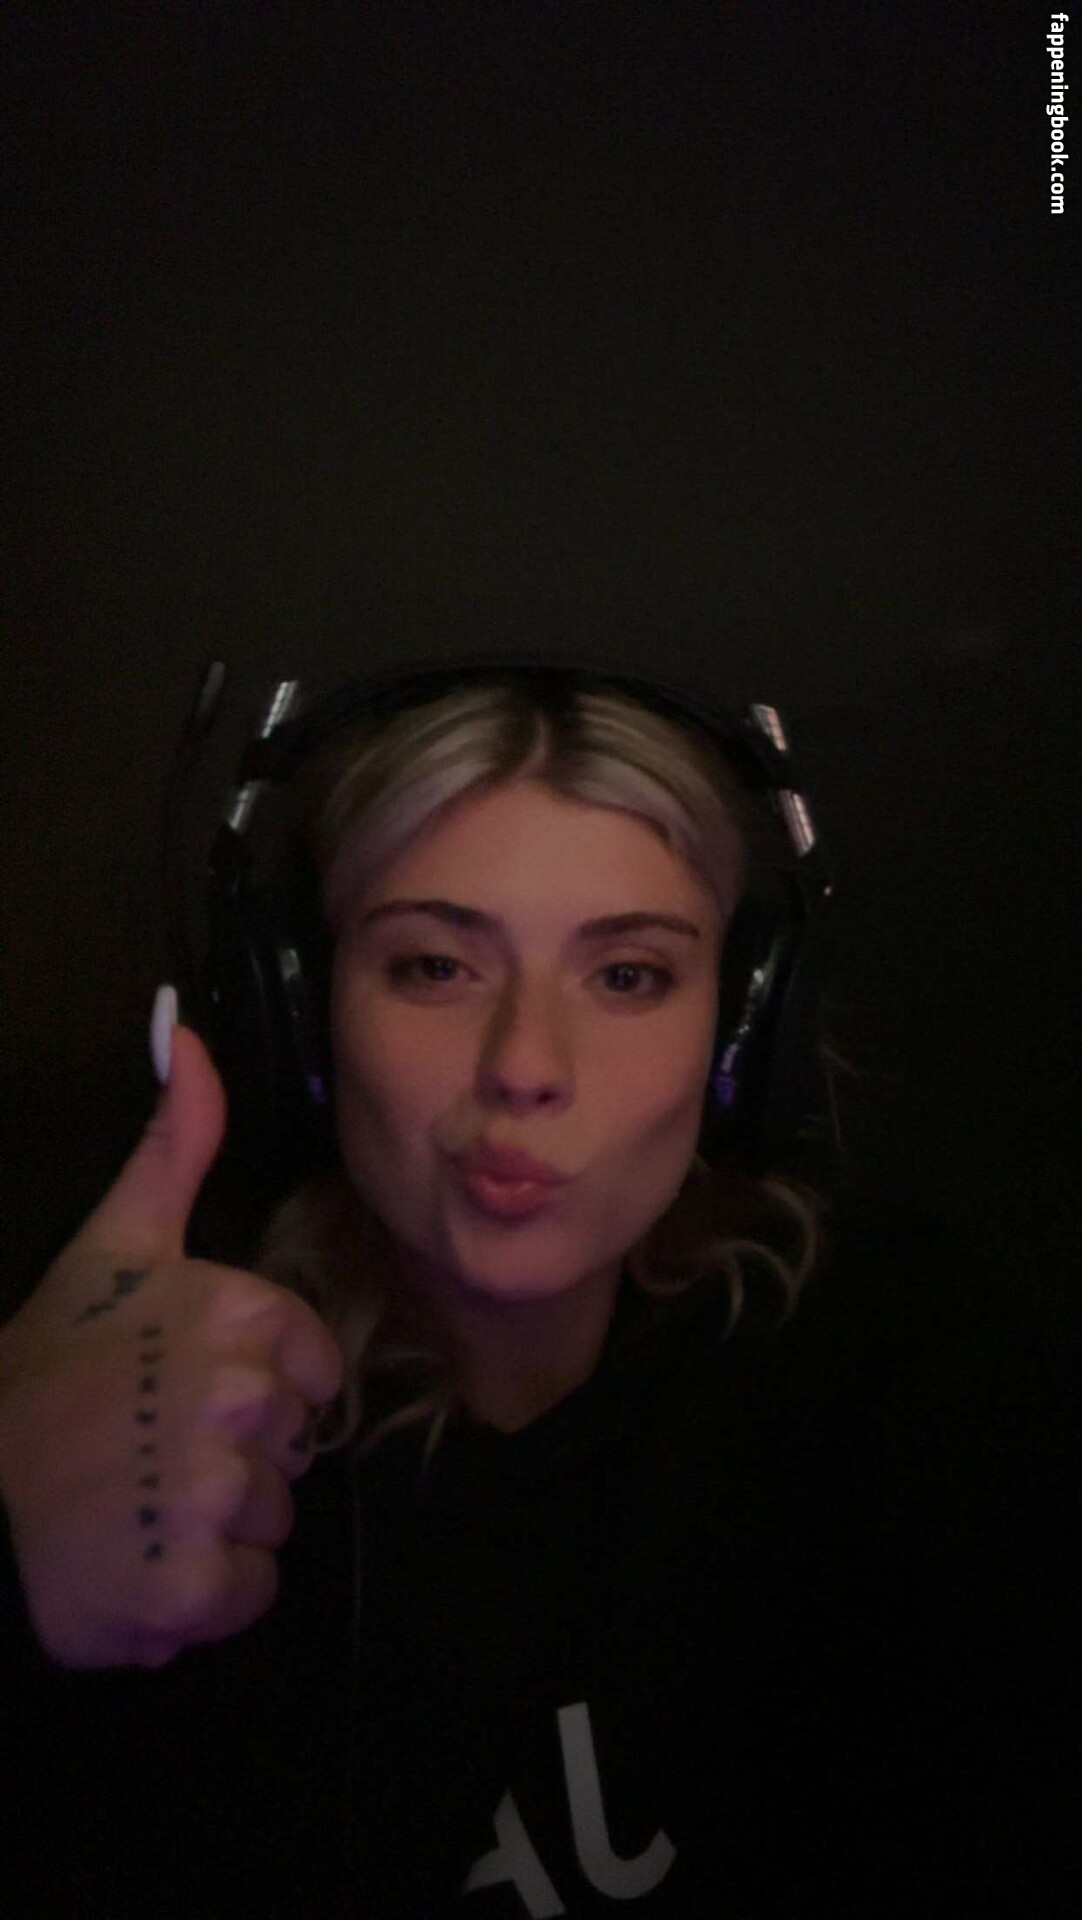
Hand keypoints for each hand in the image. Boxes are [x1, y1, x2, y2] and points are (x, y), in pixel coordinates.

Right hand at [0, 1020, 344, 1668]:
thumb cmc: (49, 1364)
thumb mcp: (115, 1241)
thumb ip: (174, 1142)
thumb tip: (187, 1029)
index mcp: (239, 1312)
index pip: (316, 1370)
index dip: (259, 1386)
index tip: (179, 1387)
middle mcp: (238, 1399)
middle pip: (296, 1447)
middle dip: (237, 1457)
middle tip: (146, 1446)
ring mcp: (213, 1496)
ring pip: (276, 1521)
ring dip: (219, 1527)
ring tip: (136, 1501)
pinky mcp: (194, 1591)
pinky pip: (251, 1594)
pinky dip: (204, 1595)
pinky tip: (142, 1561)